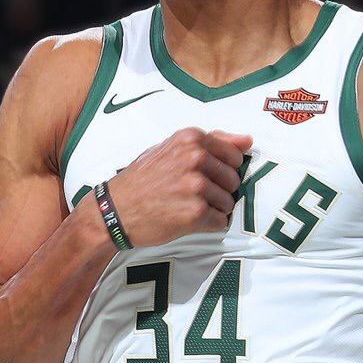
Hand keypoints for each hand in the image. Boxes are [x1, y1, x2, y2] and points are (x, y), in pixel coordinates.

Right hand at [103, 128, 250, 247]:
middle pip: (233, 179)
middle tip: (190, 194)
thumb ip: (212, 141)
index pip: (234, 154)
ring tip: (186, 206)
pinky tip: (185, 219)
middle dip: (218, 190)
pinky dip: (207, 225)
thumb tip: (248, 140)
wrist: (115, 210)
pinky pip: (220, 221)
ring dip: (213, 209)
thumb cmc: (143, 179)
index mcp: (191, 138)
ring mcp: (196, 186)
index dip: (221, 169)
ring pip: (229, 202)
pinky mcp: (196, 213)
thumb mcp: (172, 148)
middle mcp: (195, 158)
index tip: (203, 175)